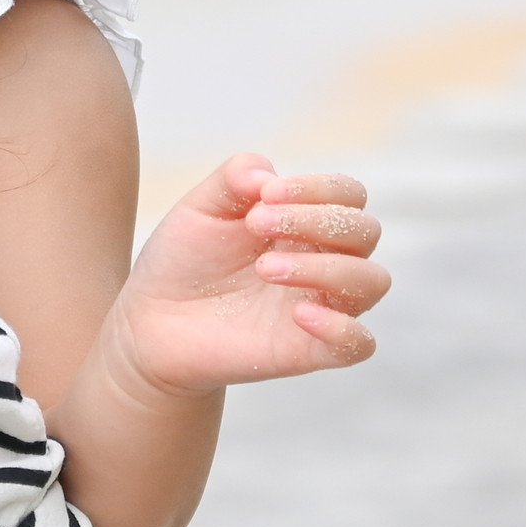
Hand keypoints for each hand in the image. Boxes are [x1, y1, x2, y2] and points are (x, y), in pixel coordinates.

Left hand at [98, 154, 386, 398]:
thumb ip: (235, 177)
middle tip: (257, 225)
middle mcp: (324, 260)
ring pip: (372, 281)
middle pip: (366, 231)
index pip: (348, 194)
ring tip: (266, 268)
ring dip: (327, 268)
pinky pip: (359, 343)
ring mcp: (322, 305)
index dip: (317, 187)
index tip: (265, 195)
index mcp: (306, 221)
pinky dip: (343, 328)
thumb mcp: (201, 207)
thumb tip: (269, 176)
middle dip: (318, 221)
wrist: (153, 321)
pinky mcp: (310, 350)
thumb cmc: (185, 259)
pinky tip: (300, 314)